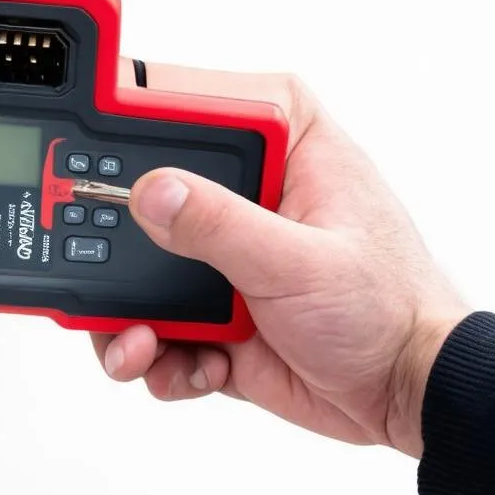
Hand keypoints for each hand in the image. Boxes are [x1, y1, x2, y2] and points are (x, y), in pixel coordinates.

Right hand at [91, 63, 469, 457]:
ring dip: (128, 315)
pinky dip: (158, 353)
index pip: (190, 100)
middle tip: (95, 269)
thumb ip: (219, 226)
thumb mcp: (299, 263)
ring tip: (141, 346)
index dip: (134, 115)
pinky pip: (153, 321)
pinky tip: (191, 366)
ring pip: (136, 264)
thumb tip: (150, 191)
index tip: (93, 147)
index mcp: (280, 142)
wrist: (400, 393)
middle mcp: (243, 188)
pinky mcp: (209, 302)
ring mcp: (221, 247)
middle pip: (145, 187)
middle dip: (116, 240)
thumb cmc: (385, 312)